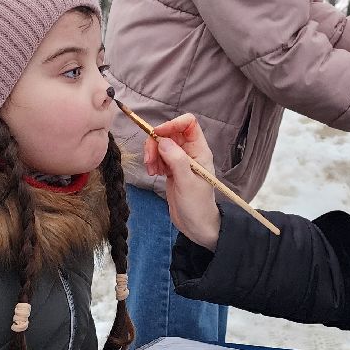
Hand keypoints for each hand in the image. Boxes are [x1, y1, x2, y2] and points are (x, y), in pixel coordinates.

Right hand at [143, 113, 220, 249]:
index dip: (172, 124)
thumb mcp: (187, 183)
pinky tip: (153, 174)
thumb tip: (162, 141)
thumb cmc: (197, 205)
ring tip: (151, 170)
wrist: (196, 226)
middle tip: (150, 161)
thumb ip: (176, 160)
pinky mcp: (171, 169)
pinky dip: (152, 162)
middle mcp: (190, 152)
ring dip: (152, 153)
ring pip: (161, 144)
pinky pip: (158, 157)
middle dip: (156, 142)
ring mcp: (180, 160)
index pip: (188, 124)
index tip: (157, 135)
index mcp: (200, 151)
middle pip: (170, 133)